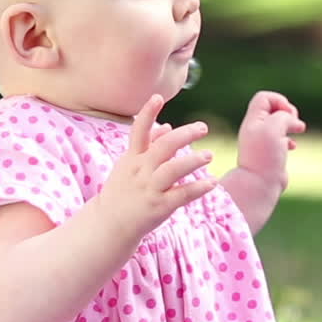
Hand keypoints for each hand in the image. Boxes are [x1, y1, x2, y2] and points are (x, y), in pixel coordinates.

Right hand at [95, 94, 217, 243]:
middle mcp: (140, 171)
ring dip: (193, 160)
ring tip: (208, 155)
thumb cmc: (122, 190)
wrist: (109, 224)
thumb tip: (167, 125)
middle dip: (184, 135)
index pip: (138, 131)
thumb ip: (148, 144)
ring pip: (173, 170)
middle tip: (203, 128)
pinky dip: (198, 188)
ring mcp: (149, 189)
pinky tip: (212, 182)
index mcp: (132, 158)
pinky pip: (182, 194)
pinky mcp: (159, 206)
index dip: (146, 113)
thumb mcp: (129, 165)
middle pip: (163, 148)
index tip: (157, 96)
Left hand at [236, 91, 305, 191]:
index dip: (279, 101)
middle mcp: (256, 129)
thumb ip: (284, 116)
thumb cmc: (265, 155)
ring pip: (278, 125)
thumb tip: (294, 122)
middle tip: (293, 121)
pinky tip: (293, 147)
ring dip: (291, 124)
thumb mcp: (274, 126)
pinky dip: (290, 140)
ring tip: (298, 130)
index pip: (265, 98)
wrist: (260, 184)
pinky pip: (281, 140)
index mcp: (254, 120)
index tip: (287, 114)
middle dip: (288, 111)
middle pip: (273, 109)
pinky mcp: (270, 154)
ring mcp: (263, 142)